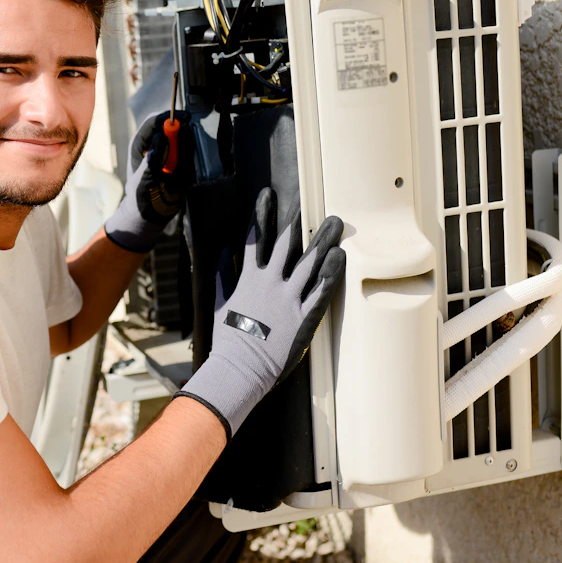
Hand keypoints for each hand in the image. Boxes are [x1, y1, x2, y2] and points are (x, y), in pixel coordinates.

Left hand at [103, 110, 195, 252]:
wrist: (151, 216)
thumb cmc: (141, 198)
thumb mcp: (144, 181)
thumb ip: (152, 160)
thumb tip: (161, 138)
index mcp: (141, 144)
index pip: (155, 121)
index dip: (169, 117)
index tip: (185, 118)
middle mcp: (156, 144)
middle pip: (172, 127)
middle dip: (183, 130)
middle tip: (192, 141)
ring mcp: (169, 153)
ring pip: (184, 139)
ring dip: (189, 146)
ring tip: (185, 165)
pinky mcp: (181, 163)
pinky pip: (191, 153)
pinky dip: (194, 157)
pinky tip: (190, 170)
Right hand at [176, 188, 345, 439]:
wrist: (239, 366)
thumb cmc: (228, 340)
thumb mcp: (220, 304)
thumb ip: (223, 276)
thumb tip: (221, 253)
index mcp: (249, 279)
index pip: (255, 239)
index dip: (262, 215)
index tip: (267, 196)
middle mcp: (270, 282)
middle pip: (286, 244)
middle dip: (296, 220)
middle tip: (307, 202)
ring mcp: (289, 298)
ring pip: (309, 261)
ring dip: (323, 240)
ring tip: (334, 222)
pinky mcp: (304, 316)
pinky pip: (322, 290)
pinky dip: (331, 272)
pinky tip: (341, 255)